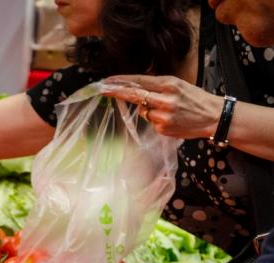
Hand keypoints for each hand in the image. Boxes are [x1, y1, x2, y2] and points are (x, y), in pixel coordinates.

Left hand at [101, 75, 224, 138]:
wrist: (213, 117)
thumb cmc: (195, 99)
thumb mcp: (179, 85)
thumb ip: (158, 85)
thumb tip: (136, 86)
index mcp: (170, 84)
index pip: (140, 81)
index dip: (122, 81)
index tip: (108, 80)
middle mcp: (165, 99)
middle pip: (134, 95)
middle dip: (117, 92)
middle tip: (103, 89)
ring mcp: (163, 115)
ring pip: (143, 111)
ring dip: (148, 110)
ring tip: (168, 110)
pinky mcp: (163, 128)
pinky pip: (151, 122)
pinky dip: (156, 120)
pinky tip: (171, 119)